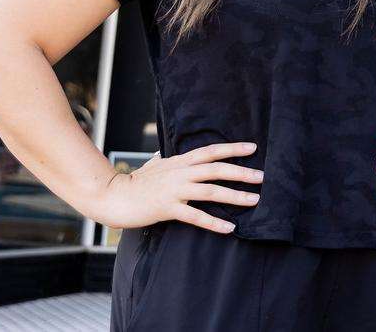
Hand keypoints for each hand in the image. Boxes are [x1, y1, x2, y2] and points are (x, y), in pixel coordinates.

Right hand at [89, 141, 262, 234]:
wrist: (114, 197)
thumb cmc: (134, 182)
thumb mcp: (151, 165)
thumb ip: (161, 159)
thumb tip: (161, 153)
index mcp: (180, 162)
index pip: (210, 151)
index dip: (232, 149)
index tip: (253, 148)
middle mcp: (180, 173)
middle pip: (216, 169)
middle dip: (241, 172)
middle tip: (262, 177)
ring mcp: (174, 190)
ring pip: (211, 191)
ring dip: (234, 196)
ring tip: (254, 200)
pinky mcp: (168, 208)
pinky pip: (196, 216)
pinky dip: (214, 222)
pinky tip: (229, 227)